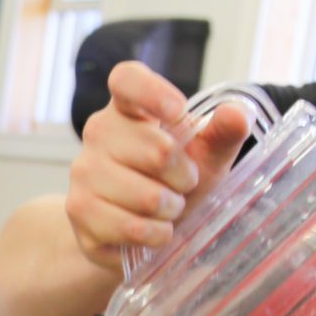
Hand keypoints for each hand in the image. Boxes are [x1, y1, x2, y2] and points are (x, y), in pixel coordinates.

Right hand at [65, 60, 255, 272]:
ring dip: (170, 211)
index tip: (179, 112)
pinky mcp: (78, 210)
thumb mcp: (206, 156)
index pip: (126, 80)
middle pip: (156, 150)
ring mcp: (83, 171)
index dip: (152, 92)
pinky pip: (130, 227)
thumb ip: (224, 133)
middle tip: (183, 186)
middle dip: (184, 177)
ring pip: (145, 196)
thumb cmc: (172, 184)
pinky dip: (154, 235)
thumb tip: (238, 113)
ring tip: (167, 210)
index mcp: (129, 107)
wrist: (136, 231)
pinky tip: (154, 231)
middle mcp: (98, 131)